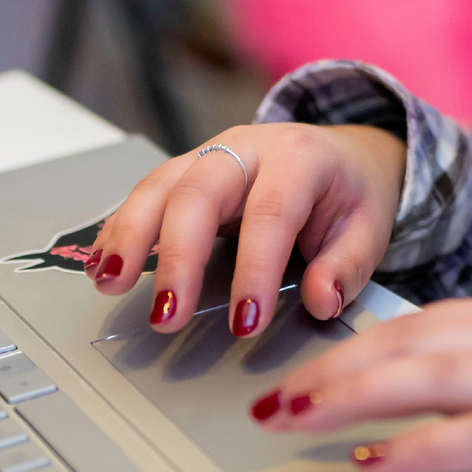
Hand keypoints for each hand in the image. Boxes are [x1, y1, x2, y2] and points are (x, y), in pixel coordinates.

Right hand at [86, 122, 405, 337]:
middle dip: (177, 257)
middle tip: (168, 315)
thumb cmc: (350, 193)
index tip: (246, 323)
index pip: (271, 213)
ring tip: (110, 285)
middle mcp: (246, 148)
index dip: (255, 270)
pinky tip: (102, 267)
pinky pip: (144, 195)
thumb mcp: (368, 228)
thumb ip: (347, 267)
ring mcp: (209, 156)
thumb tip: (320, 301)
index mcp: (299, 158)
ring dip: (129, 238)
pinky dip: (119, 232)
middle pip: (198, 193)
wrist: (342, 155)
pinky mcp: (184, 173)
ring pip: (158, 187)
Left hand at [247, 295, 471, 471]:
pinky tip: (370, 465)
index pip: (423, 321)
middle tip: (269, 399)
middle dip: (330, 368)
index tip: (299, 370)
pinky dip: (415, 449)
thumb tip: (439, 398)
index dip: (352, 343)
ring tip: (293, 422)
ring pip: (430, 374)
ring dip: (351, 397)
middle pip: (410, 340)